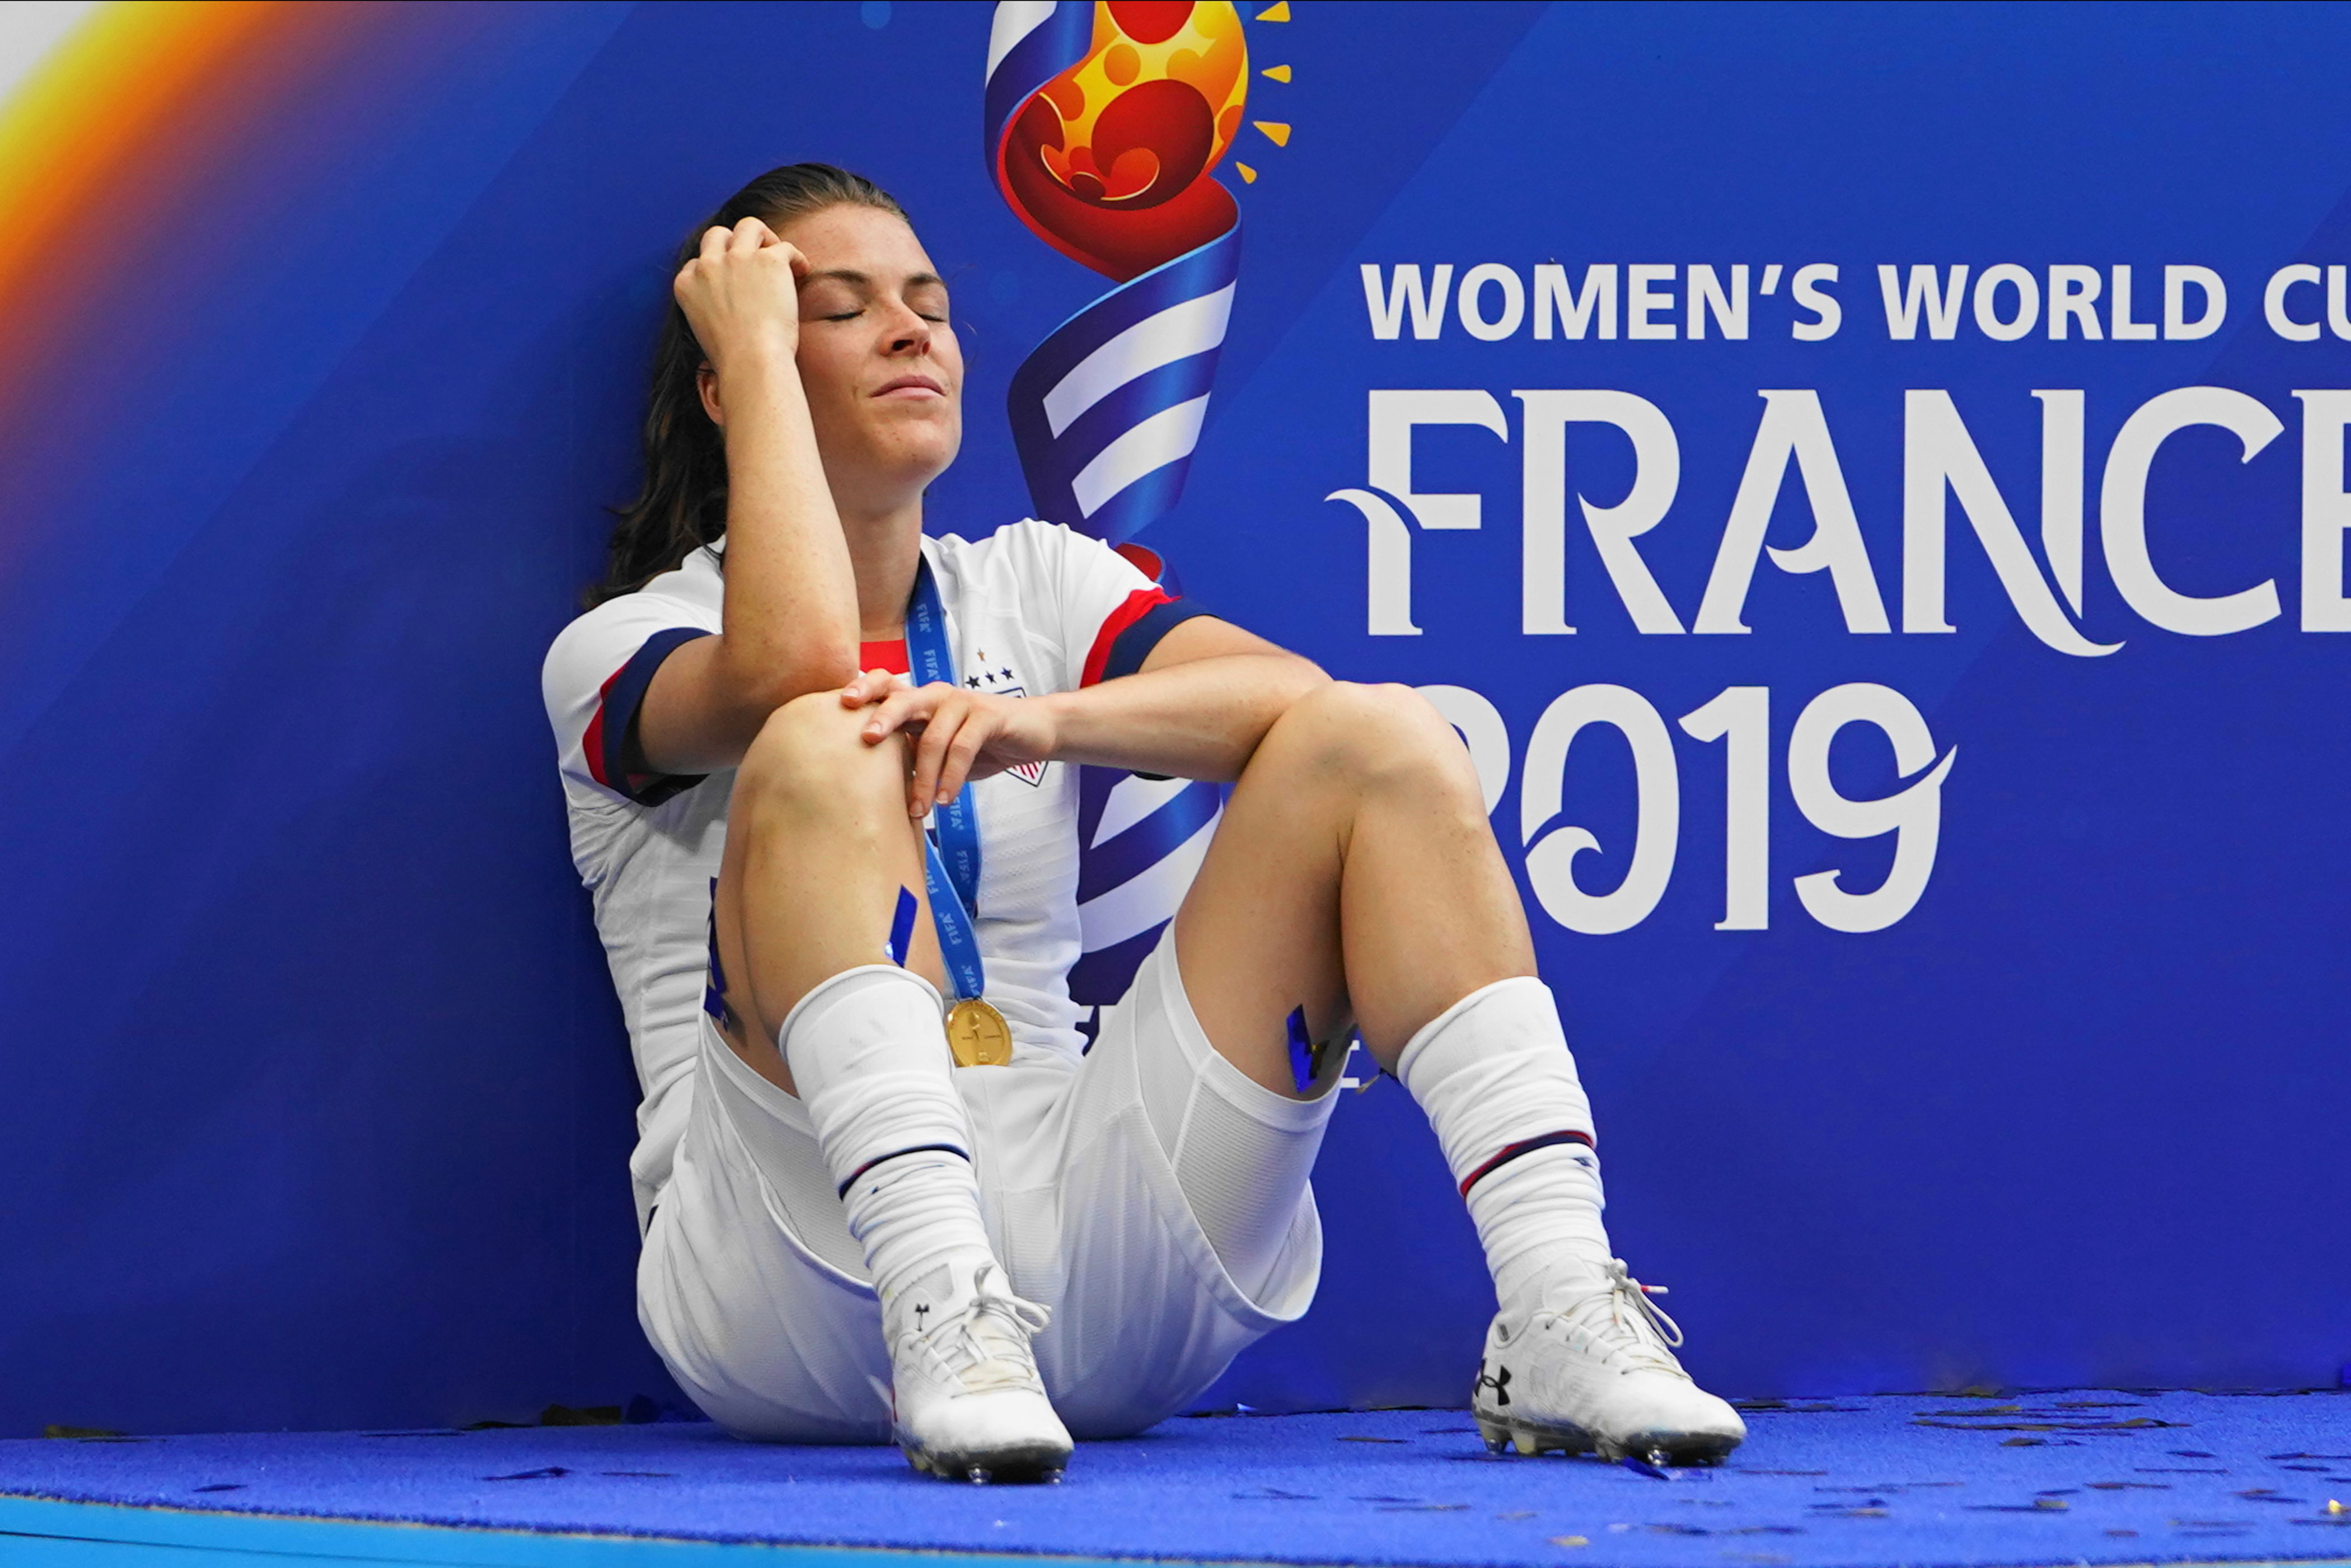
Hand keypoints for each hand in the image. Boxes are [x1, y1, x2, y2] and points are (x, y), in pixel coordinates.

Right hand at [673, 217, 805, 379]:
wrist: (752, 363)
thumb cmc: (734, 359)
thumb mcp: (705, 329)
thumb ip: (709, 306)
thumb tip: (731, 303)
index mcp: (686, 284)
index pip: (698, 263)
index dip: (719, 270)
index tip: (735, 284)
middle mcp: (707, 266)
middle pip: (717, 235)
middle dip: (735, 243)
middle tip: (756, 259)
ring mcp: (737, 259)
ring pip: (749, 225)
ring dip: (764, 237)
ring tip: (778, 257)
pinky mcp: (769, 260)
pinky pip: (785, 247)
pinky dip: (795, 258)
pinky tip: (801, 272)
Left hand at [840, 673, 1058, 815]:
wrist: (1033, 731)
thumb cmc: (979, 742)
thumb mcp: (939, 748)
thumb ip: (910, 756)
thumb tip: (868, 788)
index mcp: (920, 700)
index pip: (886, 685)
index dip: (864, 688)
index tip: (841, 703)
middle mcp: (937, 695)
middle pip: (903, 698)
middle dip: (883, 717)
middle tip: (867, 739)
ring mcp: (963, 703)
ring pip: (934, 736)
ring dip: (924, 778)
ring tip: (919, 810)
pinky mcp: (989, 716)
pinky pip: (964, 747)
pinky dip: (952, 777)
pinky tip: (946, 799)